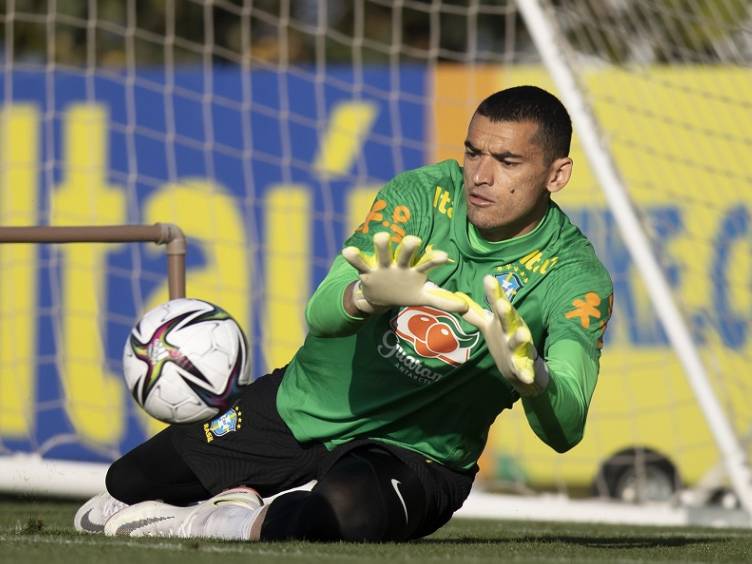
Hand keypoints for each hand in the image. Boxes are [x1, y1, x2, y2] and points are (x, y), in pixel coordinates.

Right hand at [342, 232, 468, 313]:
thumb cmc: (405, 291)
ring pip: (382, 253)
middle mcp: (399, 264)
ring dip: (381, 246)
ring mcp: (382, 266)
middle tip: (415, 239)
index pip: (426, 263)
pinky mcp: (367, 271)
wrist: (380, 297)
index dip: (434, 260)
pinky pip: (360, 263)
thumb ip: (443, 301)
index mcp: (414, 270)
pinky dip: (354, 257)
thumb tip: (466, 309)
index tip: (443, 257)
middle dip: (409, 246)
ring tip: (381, 236)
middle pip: (405, 253)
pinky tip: (347, 250)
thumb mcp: (423, 296)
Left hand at [458, 275, 548, 396]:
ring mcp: (518, 348)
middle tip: (502, 303)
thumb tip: (460, 301)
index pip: (497, 304)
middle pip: (508, 320)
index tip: (488, 278)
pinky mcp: (523, 366)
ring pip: (519, 342)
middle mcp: (511, 331)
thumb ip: (476, 314)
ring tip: (523, 334)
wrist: (521, 368)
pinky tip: (526, 377)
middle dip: (506, 312)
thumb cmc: (504, 340)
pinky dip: (526, 374)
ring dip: (521, 338)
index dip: (493, 292)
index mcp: (502, 321)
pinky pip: (524, 370)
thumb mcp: (490, 326)